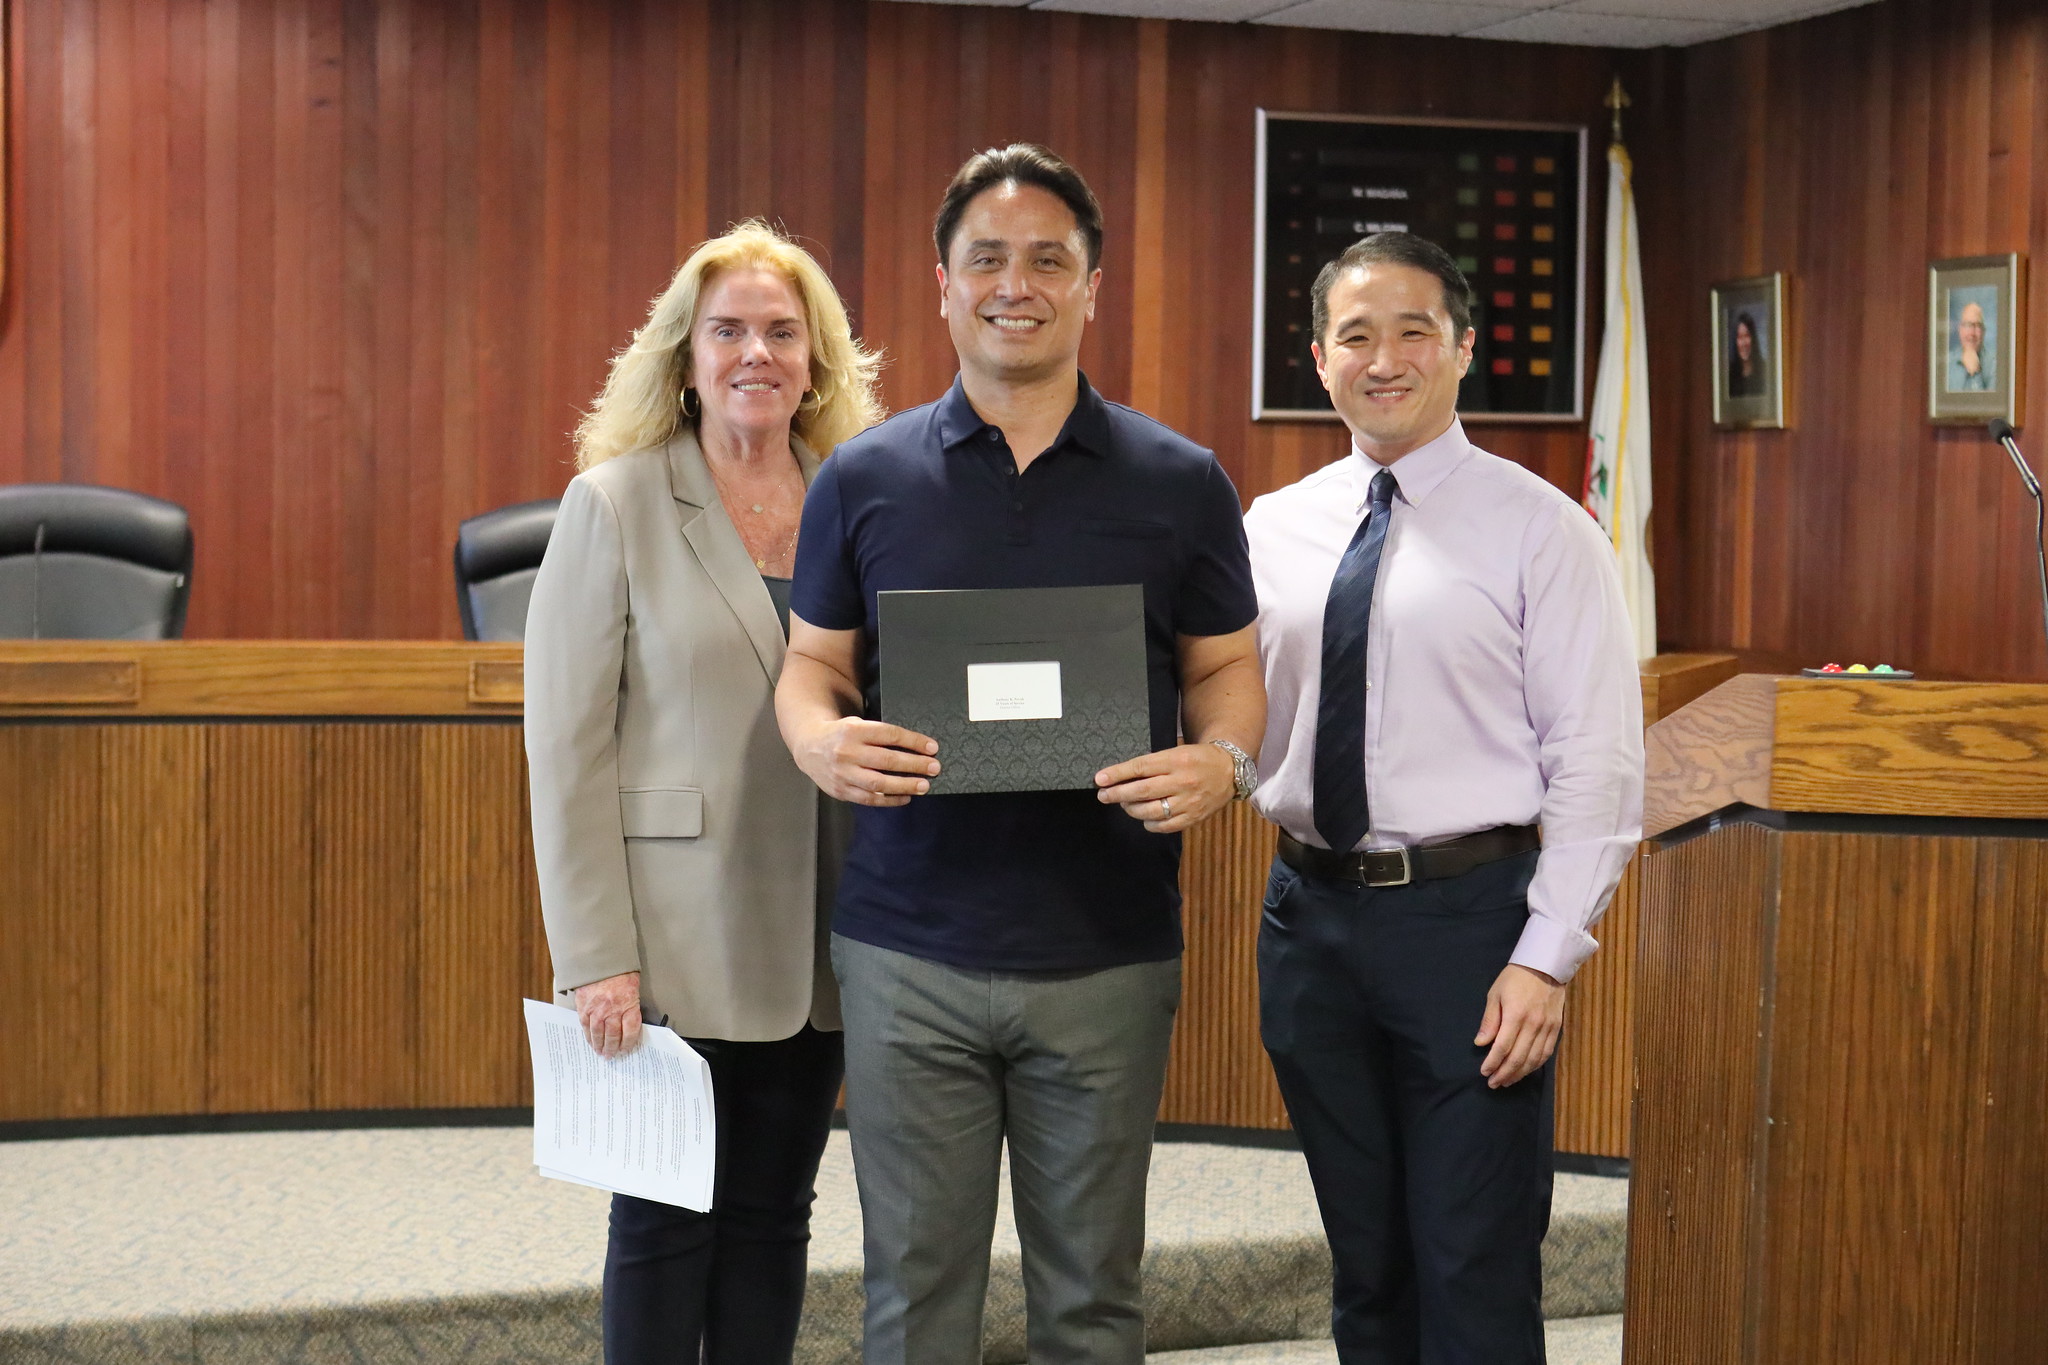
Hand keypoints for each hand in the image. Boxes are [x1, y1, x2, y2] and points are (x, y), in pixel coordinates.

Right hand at [576, 971, 643, 1058]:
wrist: (600, 959)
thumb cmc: (620, 971)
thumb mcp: (634, 987)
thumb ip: (631, 1006)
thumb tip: (629, 1024)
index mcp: (628, 1005)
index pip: (631, 1032)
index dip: (629, 1043)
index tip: (627, 1050)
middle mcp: (612, 1010)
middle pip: (614, 1036)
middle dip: (613, 1048)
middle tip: (612, 1056)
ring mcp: (596, 1010)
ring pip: (598, 1034)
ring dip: (600, 1046)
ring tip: (601, 1053)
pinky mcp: (583, 1007)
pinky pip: (586, 1026)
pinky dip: (588, 1036)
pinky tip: (591, 1042)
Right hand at [789, 717, 938, 805]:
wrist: (809, 747)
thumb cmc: (842, 735)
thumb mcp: (857, 725)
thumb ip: (880, 735)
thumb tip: (917, 748)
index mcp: (854, 730)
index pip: (890, 735)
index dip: (913, 741)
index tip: (933, 748)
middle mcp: (847, 752)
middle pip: (887, 760)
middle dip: (914, 764)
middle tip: (934, 768)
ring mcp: (843, 773)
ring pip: (879, 783)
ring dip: (905, 785)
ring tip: (924, 785)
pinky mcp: (840, 791)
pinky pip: (869, 798)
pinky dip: (890, 800)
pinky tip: (905, 797)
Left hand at [1093, 741, 1237, 833]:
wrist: (1229, 771)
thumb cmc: (1197, 759)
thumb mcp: (1176, 752)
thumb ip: (1152, 765)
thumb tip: (1121, 777)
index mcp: (1176, 760)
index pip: (1141, 767)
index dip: (1118, 774)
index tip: (1100, 779)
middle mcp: (1182, 781)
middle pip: (1142, 791)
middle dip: (1118, 794)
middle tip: (1104, 796)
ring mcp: (1188, 802)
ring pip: (1151, 811)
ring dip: (1132, 809)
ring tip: (1125, 804)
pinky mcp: (1193, 817)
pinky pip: (1164, 826)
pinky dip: (1149, 823)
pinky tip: (1145, 817)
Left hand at [1474, 964, 1565, 1088]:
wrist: (1546, 966)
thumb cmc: (1515, 978)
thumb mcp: (1495, 994)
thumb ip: (1489, 1020)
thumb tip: (1481, 1043)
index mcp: (1515, 1015)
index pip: (1502, 1047)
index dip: (1492, 1063)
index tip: (1484, 1072)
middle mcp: (1533, 1025)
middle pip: (1518, 1058)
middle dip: (1504, 1074)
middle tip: (1493, 1083)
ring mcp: (1547, 1028)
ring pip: (1533, 1059)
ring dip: (1519, 1074)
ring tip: (1507, 1081)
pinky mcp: (1557, 1028)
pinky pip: (1546, 1053)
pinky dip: (1535, 1065)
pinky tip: (1525, 1071)